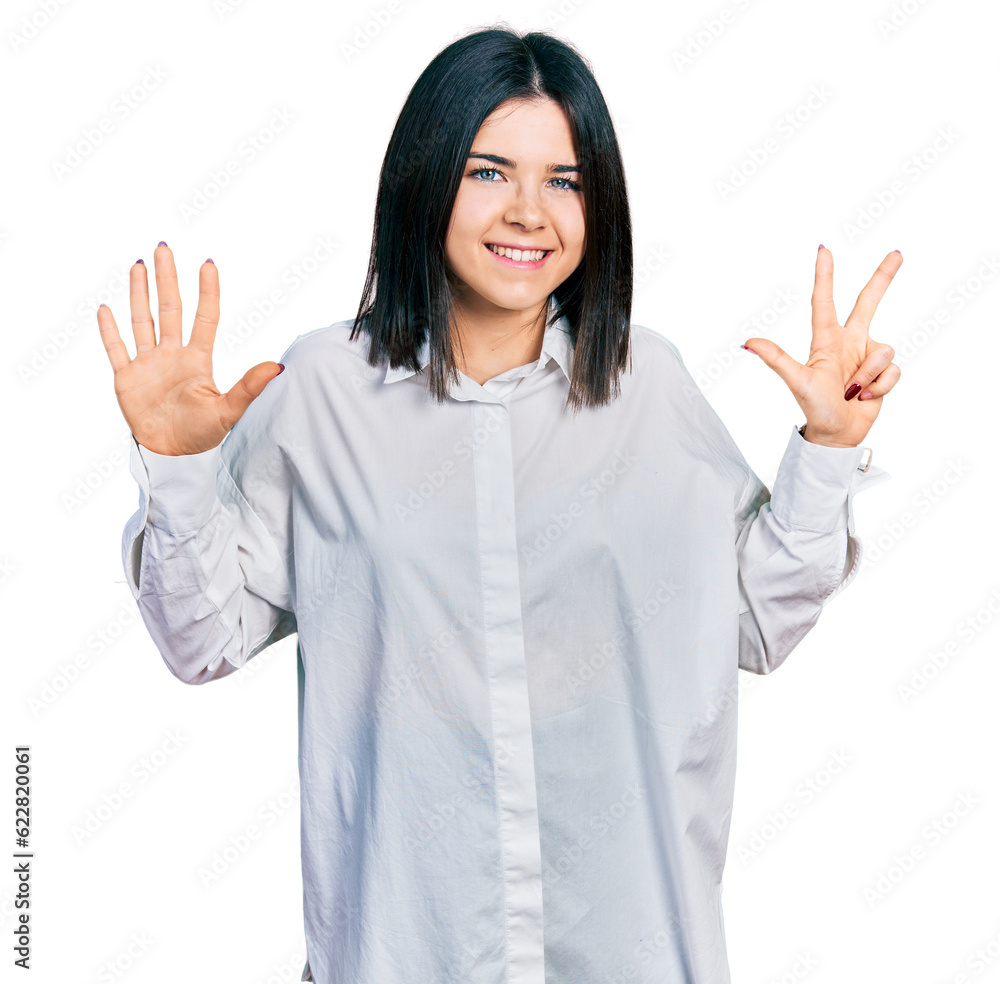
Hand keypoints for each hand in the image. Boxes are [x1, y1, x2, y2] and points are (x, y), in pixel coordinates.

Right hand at [97, 243, 283, 454]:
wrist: (172, 456)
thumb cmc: (203, 435)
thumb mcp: (228, 411)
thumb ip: (249, 388)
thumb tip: (278, 368)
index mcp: (197, 360)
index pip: (204, 318)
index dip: (207, 292)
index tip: (208, 264)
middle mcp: (172, 356)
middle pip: (169, 309)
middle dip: (166, 279)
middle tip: (164, 247)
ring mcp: (149, 365)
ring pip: (143, 321)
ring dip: (139, 293)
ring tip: (139, 264)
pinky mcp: (127, 379)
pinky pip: (117, 350)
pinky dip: (110, 331)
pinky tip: (106, 309)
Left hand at [742, 246, 901, 447]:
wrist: (836, 435)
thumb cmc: (815, 408)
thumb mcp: (797, 381)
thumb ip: (776, 358)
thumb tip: (747, 343)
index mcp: (825, 341)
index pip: (825, 301)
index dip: (825, 275)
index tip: (824, 249)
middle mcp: (849, 343)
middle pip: (868, 303)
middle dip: (883, 278)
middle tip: (897, 253)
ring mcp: (867, 356)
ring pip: (884, 351)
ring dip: (868, 376)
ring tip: (851, 391)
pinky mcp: (884, 372)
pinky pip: (893, 370)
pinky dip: (881, 386)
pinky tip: (865, 397)